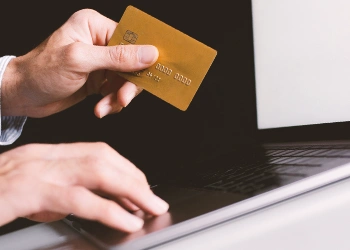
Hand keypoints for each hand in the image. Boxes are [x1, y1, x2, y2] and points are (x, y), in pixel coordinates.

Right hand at [0, 142, 168, 232]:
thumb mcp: (35, 193)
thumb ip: (65, 193)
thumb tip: (100, 203)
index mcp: (49, 154)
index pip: (99, 153)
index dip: (126, 170)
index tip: (143, 189)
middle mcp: (45, 156)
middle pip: (103, 157)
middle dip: (134, 179)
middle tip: (153, 201)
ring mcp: (35, 170)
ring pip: (96, 171)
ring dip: (129, 190)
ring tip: (148, 209)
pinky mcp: (26, 191)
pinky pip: (77, 198)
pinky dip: (108, 210)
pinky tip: (125, 221)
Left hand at [1, 9, 157, 117]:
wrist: (22, 95)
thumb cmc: (42, 71)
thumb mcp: (80, 60)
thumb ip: (117, 57)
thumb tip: (149, 53)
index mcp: (94, 26)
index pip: (131, 38)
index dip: (144, 56)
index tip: (153, 73)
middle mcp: (100, 42)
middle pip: (132, 62)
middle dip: (129, 84)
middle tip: (123, 98)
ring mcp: (100, 63)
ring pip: (126, 80)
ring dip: (119, 97)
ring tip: (106, 106)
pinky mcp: (98, 80)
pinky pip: (117, 91)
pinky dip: (112, 102)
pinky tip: (101, 108)